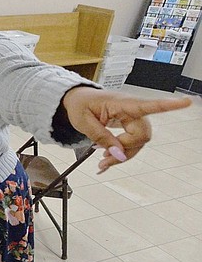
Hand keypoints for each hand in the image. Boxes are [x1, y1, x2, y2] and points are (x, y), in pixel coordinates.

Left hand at [62, 86, 191, 172]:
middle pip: (142, 134)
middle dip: (126, 149)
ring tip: (103, 162)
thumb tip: (118, 153)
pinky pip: (132, 144)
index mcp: (121, 103)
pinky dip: (121, 154)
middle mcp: (131, 110)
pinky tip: (108, 160)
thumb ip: (101, 137)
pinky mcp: (129, 127)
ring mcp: (131, 119)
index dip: (168, 105)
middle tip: (103, 156)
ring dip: (123, 155)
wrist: (76, 100)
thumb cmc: (80, 104)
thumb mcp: (83, 121)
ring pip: (138, 143)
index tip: (186, 102)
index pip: (147, 105)